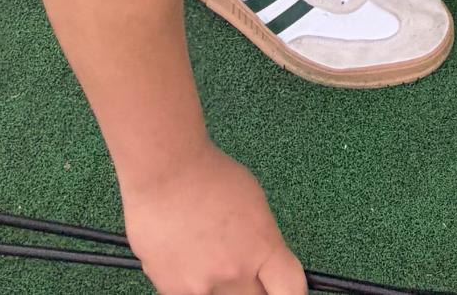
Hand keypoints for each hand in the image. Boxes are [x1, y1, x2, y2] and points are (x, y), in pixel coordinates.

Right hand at [123, 146, 305, 294]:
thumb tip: (264, 265)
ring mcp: (201, 287)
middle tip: (240, 262)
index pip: (291, 290)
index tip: (284, 288)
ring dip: (217, 280)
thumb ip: (262, 242)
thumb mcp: (254, 203)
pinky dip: (189, 277)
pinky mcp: (171, 290)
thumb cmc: (211, 176)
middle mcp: (234, 274)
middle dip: (252, 286)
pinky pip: (190, 292)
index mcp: (262, 247)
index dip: (293, 293)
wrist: (163, 173)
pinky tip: (182, 250)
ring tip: (204, 248)